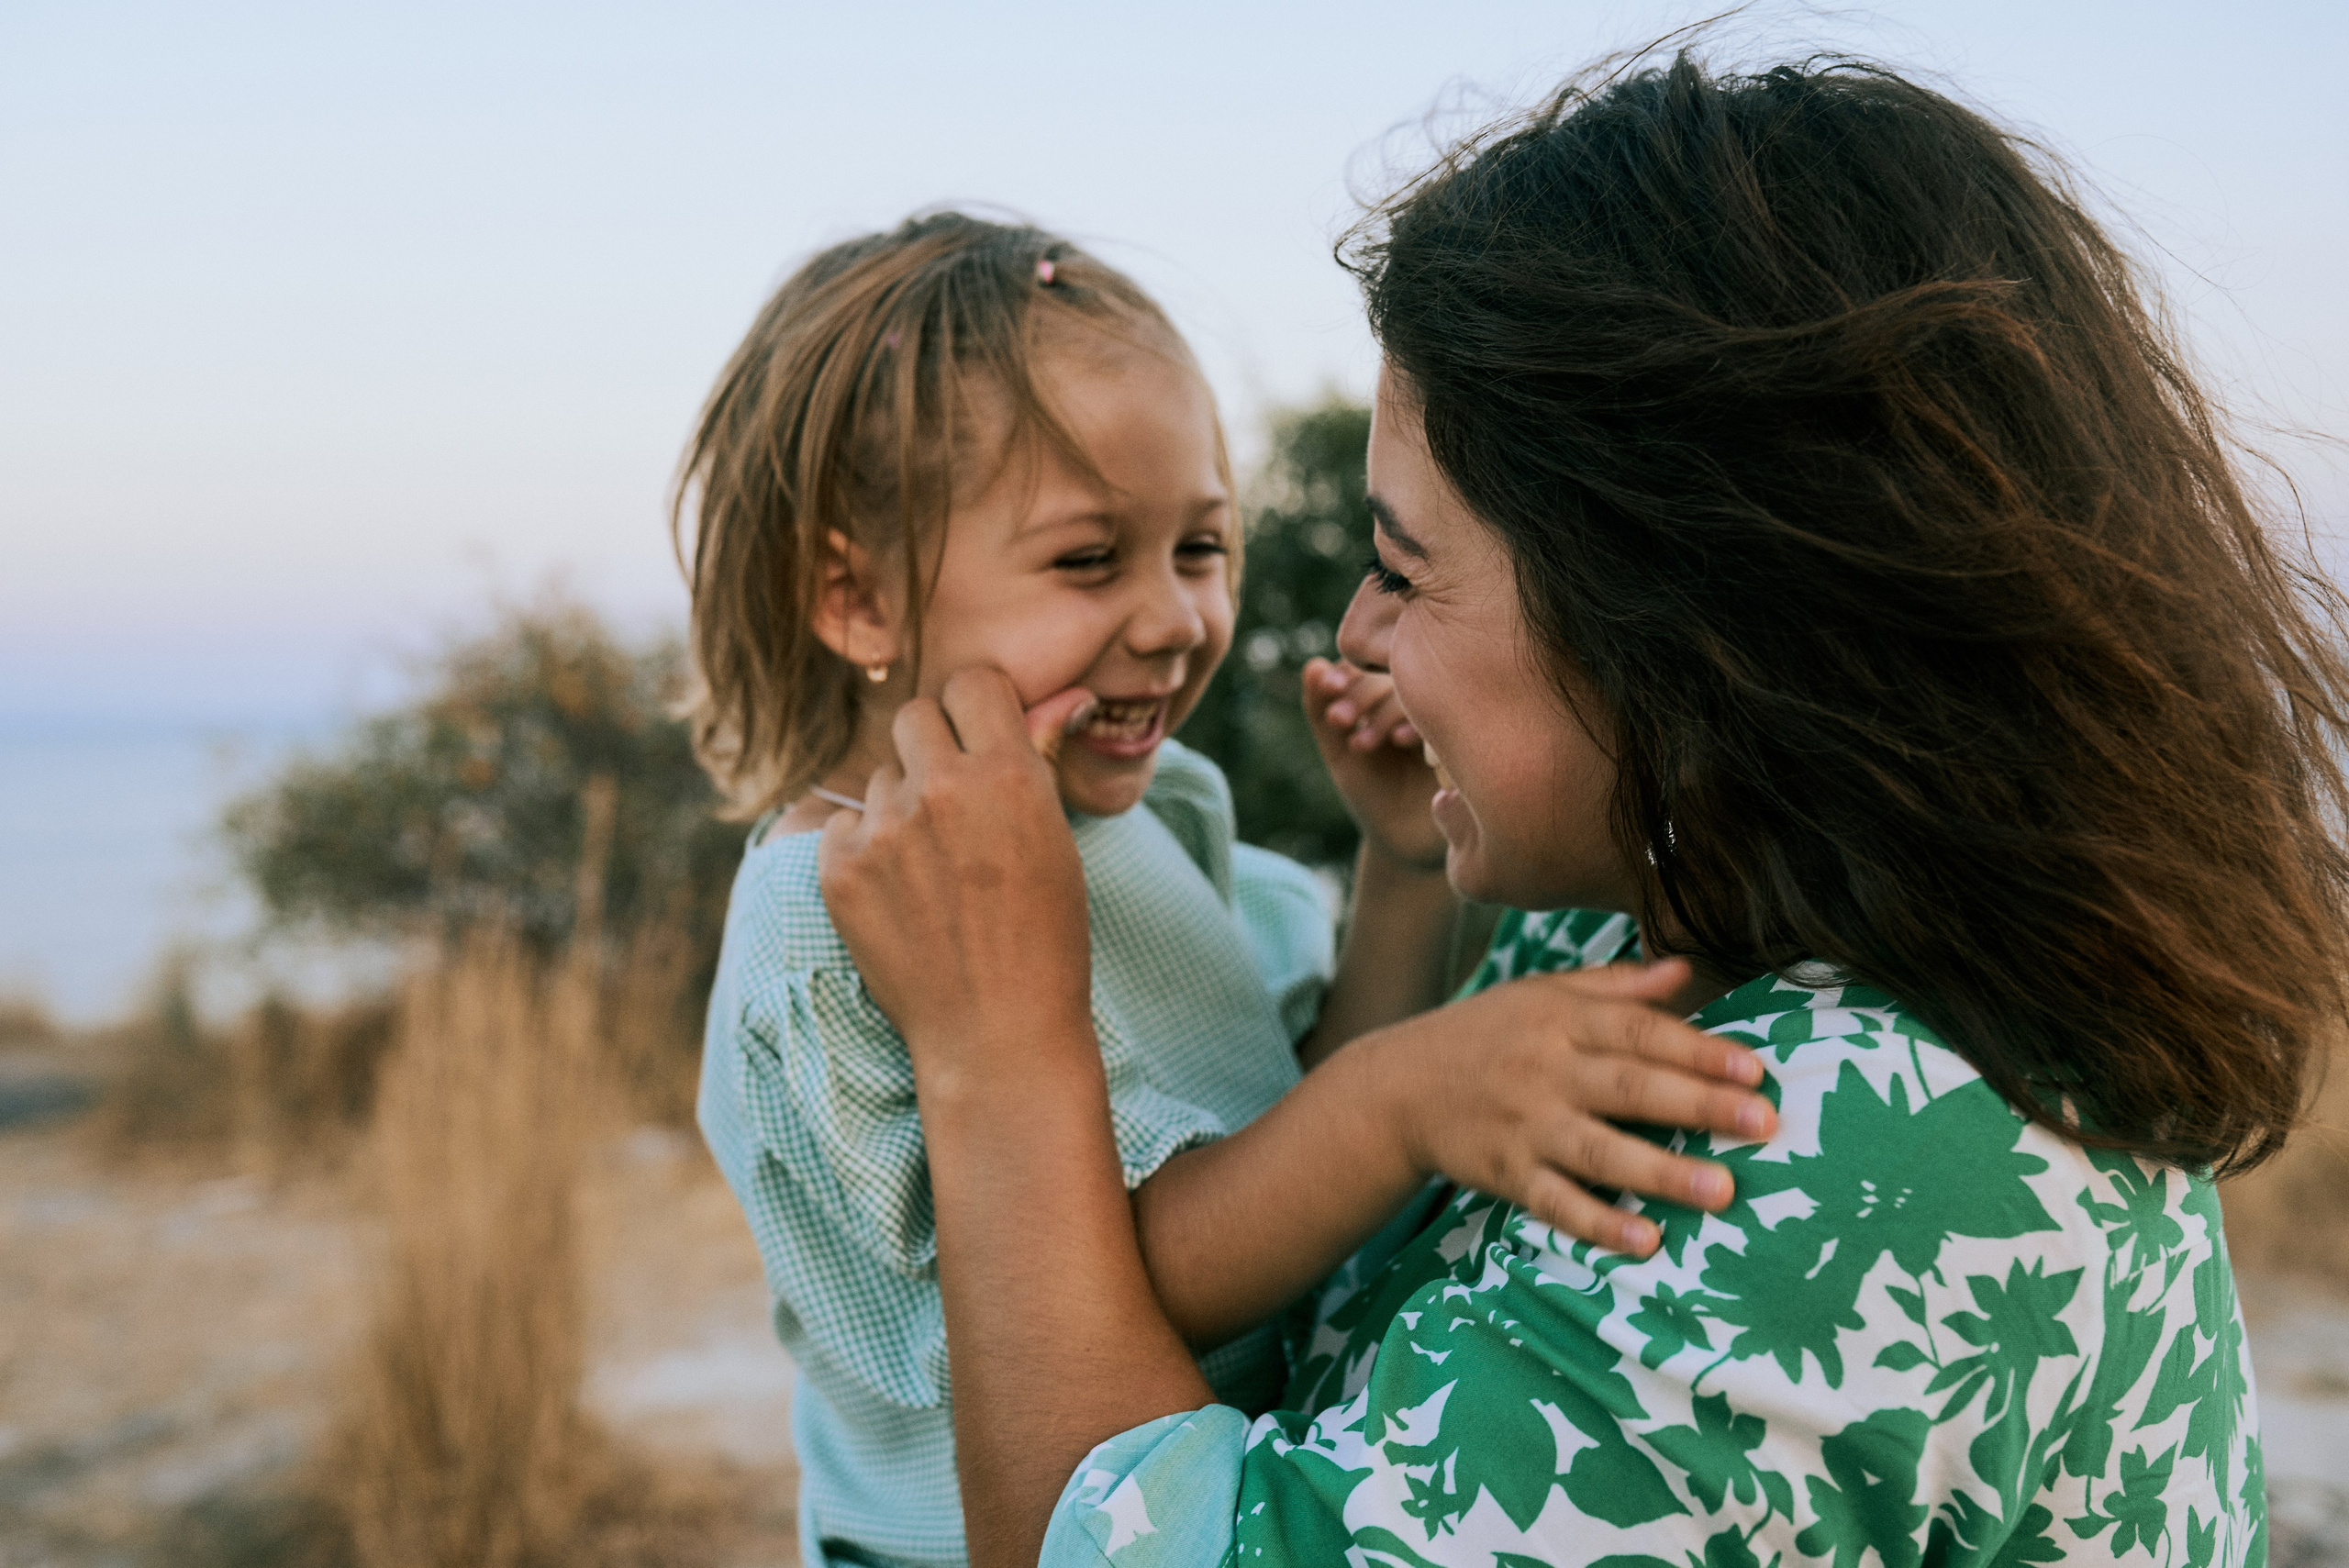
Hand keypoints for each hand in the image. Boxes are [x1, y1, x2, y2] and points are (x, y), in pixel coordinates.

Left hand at [818, 669, 1099, 1090]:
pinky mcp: (840, 869)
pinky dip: (865, 851)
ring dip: (900, 806)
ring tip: (934, 868)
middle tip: (952, 801)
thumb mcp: (1057, 840)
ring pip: (879, 776)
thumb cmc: (1045, 936)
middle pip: (914, 716)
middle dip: (931, 748)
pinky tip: (900, 895)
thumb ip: (1040, 759)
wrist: (996, 1031)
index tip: (980, 738)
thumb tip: (1063, 696)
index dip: (976, 710)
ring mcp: (884, 830)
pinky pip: (844, 825)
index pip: (971, 682)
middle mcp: (940, 789)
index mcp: (1006, 774)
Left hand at [1304, 657, 1446, 870]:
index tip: (1328, 688)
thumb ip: (1321, 712)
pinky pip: (1446, 717)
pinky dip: (1419, 721)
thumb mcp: (1340, 755)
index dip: (1347, 673)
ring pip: (1417, 694)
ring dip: (1384, 711)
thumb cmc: (1372, 795)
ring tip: (1360, 745)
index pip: (1369, 667)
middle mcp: (1420, 703)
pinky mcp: (1465, 741)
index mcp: (1390, 698)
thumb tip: (1312, 665)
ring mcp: (1444, 720)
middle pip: (1393, 676)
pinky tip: (1399, 741)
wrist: (1407, 842)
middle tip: (1338, 720)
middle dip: (1360, 695)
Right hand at [1368, 958, 1777, 1255]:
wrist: (1397, 1086)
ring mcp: (1526, 1125)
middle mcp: (1547, 1070)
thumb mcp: (1543, 994)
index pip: (1639, 1030)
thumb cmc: (1487, 1034)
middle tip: (1765, 1122)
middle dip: (1700, 1103)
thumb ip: (1616, 986)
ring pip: (1600, 1149)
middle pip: (1630, 1086)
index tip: (1755, 1067)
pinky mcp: (1507, 1174)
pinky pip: (1556, 1202)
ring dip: (1663, 1170)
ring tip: (1723, 1190)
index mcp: (1562, 1020)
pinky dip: (1599, 1222)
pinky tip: (1646, 1240)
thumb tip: (1685, 969)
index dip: (1697, 1047)